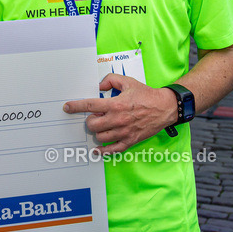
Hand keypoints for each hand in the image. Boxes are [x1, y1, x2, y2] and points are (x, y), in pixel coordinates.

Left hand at [62, 74, 176, 154]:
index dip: (76, 106)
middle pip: (92, 125)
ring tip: (103, 126)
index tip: (67, 107)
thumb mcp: (128, 82)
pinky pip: (113, 149)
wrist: (165, 107)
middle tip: (96, 116)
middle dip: (90, 120)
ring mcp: (124, 131)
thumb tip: (98, 87)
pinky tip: (98, 149)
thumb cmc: (146, 94)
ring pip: (100, 137)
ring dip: (97, 132)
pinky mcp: (130, 140)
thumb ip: (110, 81)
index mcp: (116, 104)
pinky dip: (104, 150)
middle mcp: (118, 119)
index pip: (90, 105)